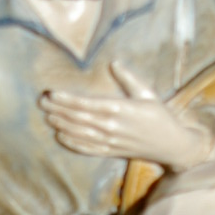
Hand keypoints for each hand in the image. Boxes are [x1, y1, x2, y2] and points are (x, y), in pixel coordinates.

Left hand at [40, 60, 212, 170]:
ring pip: (80, 133)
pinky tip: (60, 137)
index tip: (52, 93)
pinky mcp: (112, 152)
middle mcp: (112, 126)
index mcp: (120, 109)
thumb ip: (129, 79)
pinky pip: (88, 149)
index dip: (67, 99)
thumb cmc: (161, 117)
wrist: (173, 145)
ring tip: (47, 116)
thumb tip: (113, 63)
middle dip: (58, 110)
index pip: (86, 104)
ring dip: (62, 125)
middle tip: (42, 102)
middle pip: (78, 118)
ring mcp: (111, 141)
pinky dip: (73, 143)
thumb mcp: (148, 93)